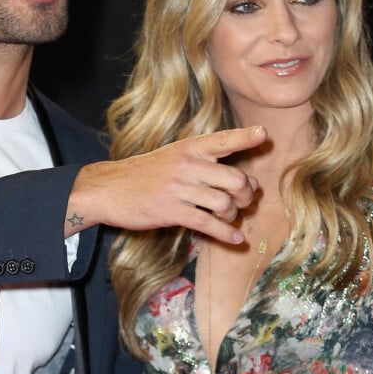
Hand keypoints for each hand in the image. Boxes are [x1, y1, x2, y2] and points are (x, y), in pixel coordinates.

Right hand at [67, 127, 265, 242]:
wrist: (108, 188)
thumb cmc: (146, 174)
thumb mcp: (173, 157)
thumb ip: (205, 164)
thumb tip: (245, 181)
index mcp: (189, 148)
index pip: (223, 140)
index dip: (245, 138)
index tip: (264, 134)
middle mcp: (187, 165)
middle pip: (235, 179)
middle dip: (246, 195)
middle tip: (243, 201)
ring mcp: (179, 189)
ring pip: (224, 204)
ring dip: (233, 216)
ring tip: (228, 218)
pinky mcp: (171, 211)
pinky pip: (207, 224)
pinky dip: (226, 234)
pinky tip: (235, 238)